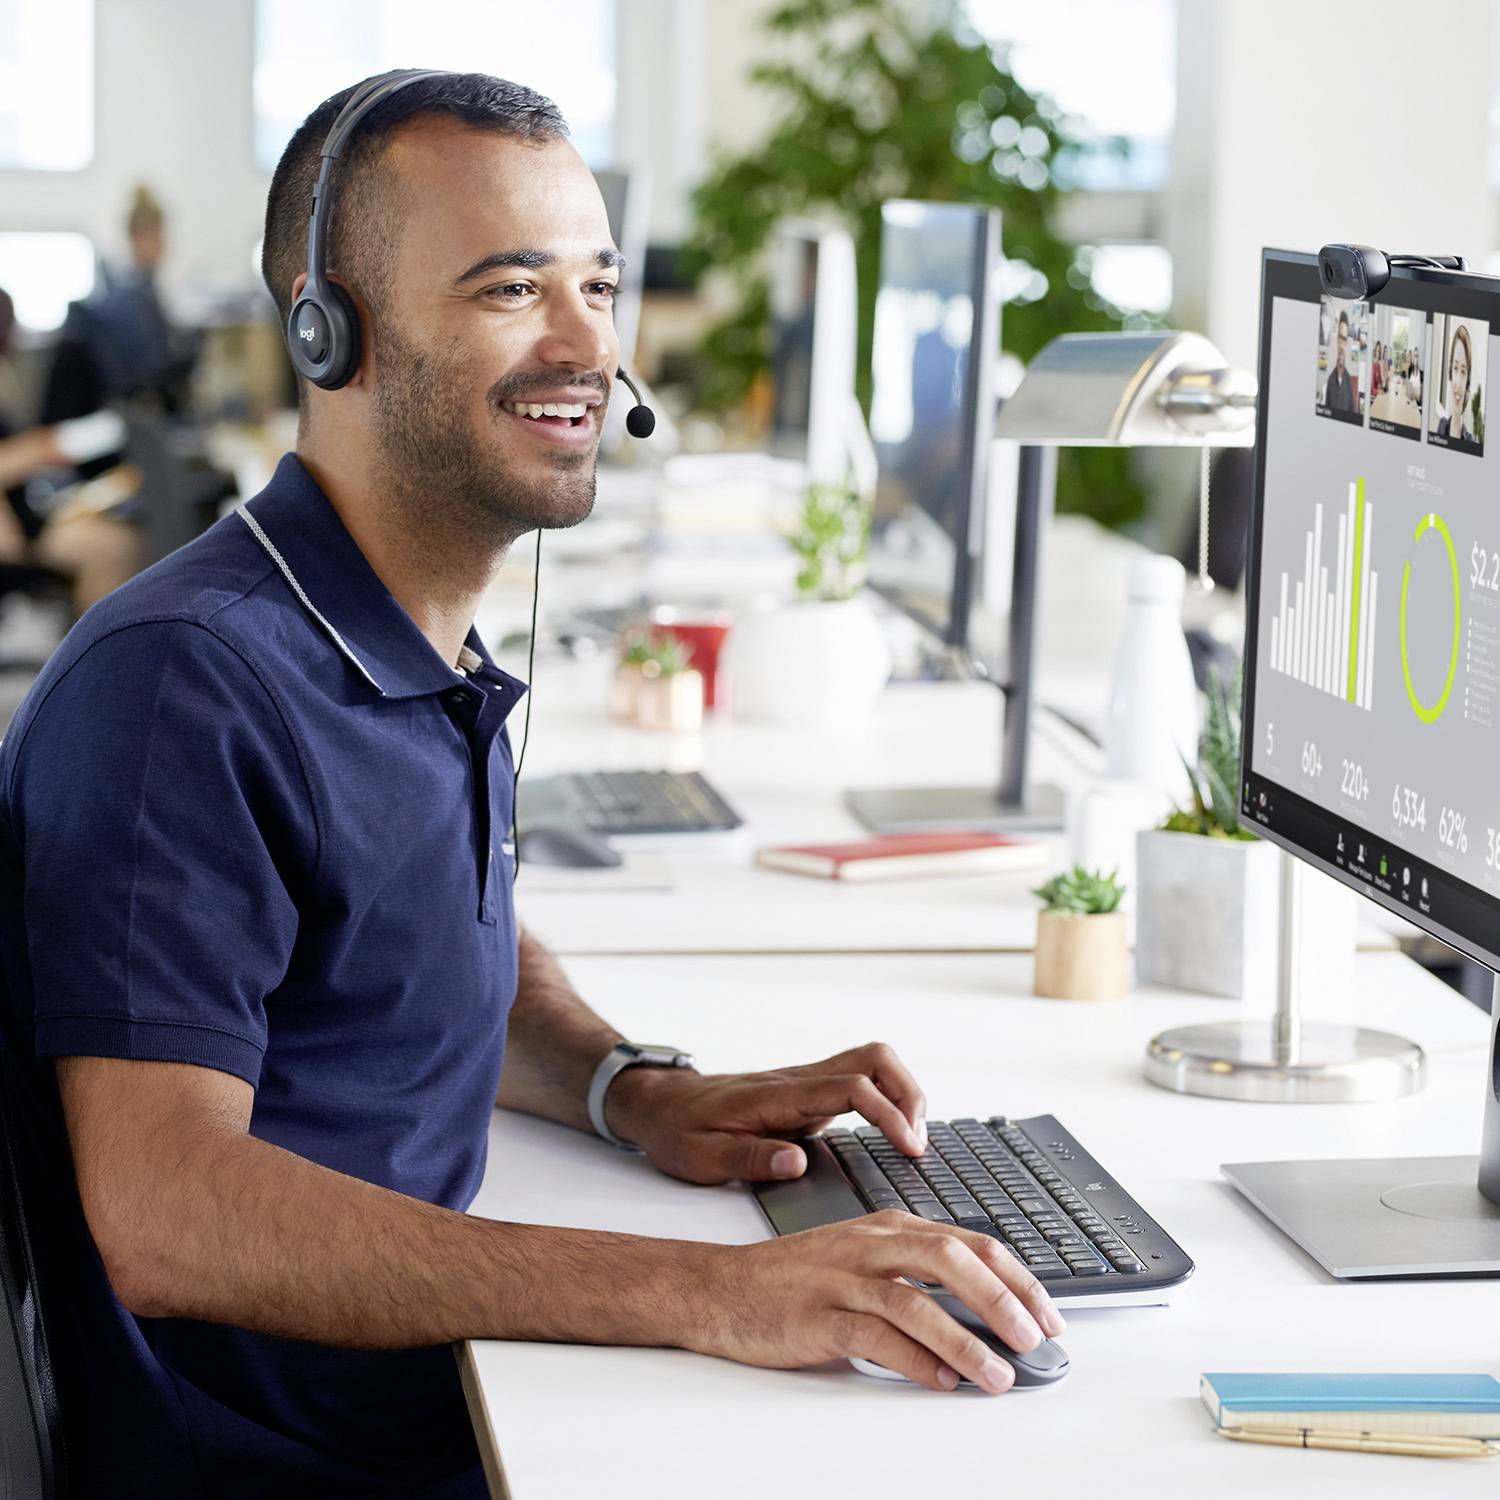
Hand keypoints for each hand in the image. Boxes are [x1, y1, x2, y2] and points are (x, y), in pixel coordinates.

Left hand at [606, 1042, 925, 1184]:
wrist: (661, 1105)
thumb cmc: (679, 1130)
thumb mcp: (702, 1156)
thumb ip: (750, 1159)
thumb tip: (797, 1163)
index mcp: (778, 1094)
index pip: (851, 1087)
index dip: (888, 1114)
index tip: (910, 1148)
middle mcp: (799, 1080)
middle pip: (875, 1058)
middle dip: (909, 1093)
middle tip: (918, 1142)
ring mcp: (806, 1084)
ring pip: (872, 1063)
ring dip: (903, 1093)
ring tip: (913, 1140)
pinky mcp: (809, 1094)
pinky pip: (861, 1082)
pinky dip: (888, 1100)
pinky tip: (893, 1134)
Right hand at [685, 1211, 1065, 1392]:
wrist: (721, 1286)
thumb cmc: (796, 1279)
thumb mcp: (863, 1259)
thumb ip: (917, 1278)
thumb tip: (984, 1317)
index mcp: (889, 1227)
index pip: (968, 1243)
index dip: (1016, 1278)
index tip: (1049, 1315)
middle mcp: (870, 1244)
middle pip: (950, 1259)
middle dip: (1001, 1299)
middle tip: (1036, 1338)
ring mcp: (842, 1278)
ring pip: (916, 1301)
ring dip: (965, 1341)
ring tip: (998, 1375)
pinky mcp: (817, 1314)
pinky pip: (874, 1335)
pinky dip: (913, 1360)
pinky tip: (939, 1382)